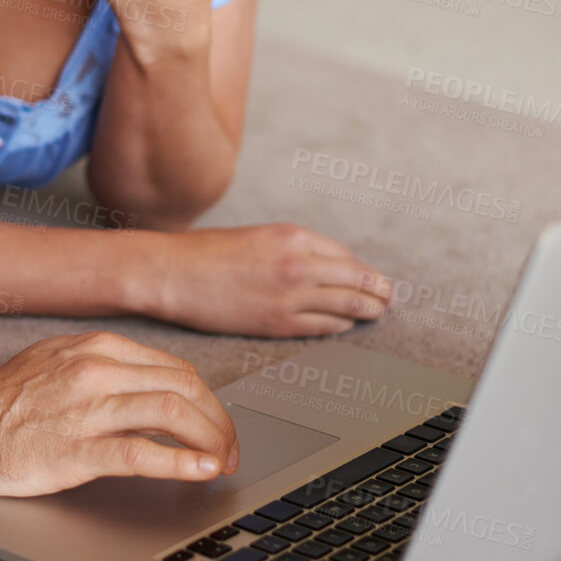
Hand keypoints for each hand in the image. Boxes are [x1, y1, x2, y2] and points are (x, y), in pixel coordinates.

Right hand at [0, 331, 237, 496]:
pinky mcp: (73, 448)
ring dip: (210, 440)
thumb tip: (155, 387)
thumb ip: (106, 369)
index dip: (209, 401)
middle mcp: (95, 370)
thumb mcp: (58, 363)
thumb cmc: (2, 403)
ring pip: (170, 412)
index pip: (175, 369)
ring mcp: (85, 408)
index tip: (219, 426)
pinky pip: (140, 452)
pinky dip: (180, 462)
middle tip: (231, 450)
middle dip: (219, 421)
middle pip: (183, 387)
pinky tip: (200, 472)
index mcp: (96, 348)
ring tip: (223, 463)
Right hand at [143, 223, 394, 336]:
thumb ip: (289, 248)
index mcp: (291, 235)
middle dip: (378, 290)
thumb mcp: (255, 237)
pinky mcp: (276, 322)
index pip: (343, 255)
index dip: (360, 269)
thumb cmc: (204, 253)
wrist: (170, 273)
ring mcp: (289, 295)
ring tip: (379, 313)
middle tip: (390, 297)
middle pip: (356, 278)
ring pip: (347, 304)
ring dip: (369, 310)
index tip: (369, 277)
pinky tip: (346, 325)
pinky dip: (341, 325)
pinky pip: (323, 325)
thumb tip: (318, 264)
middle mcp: (298, 263)